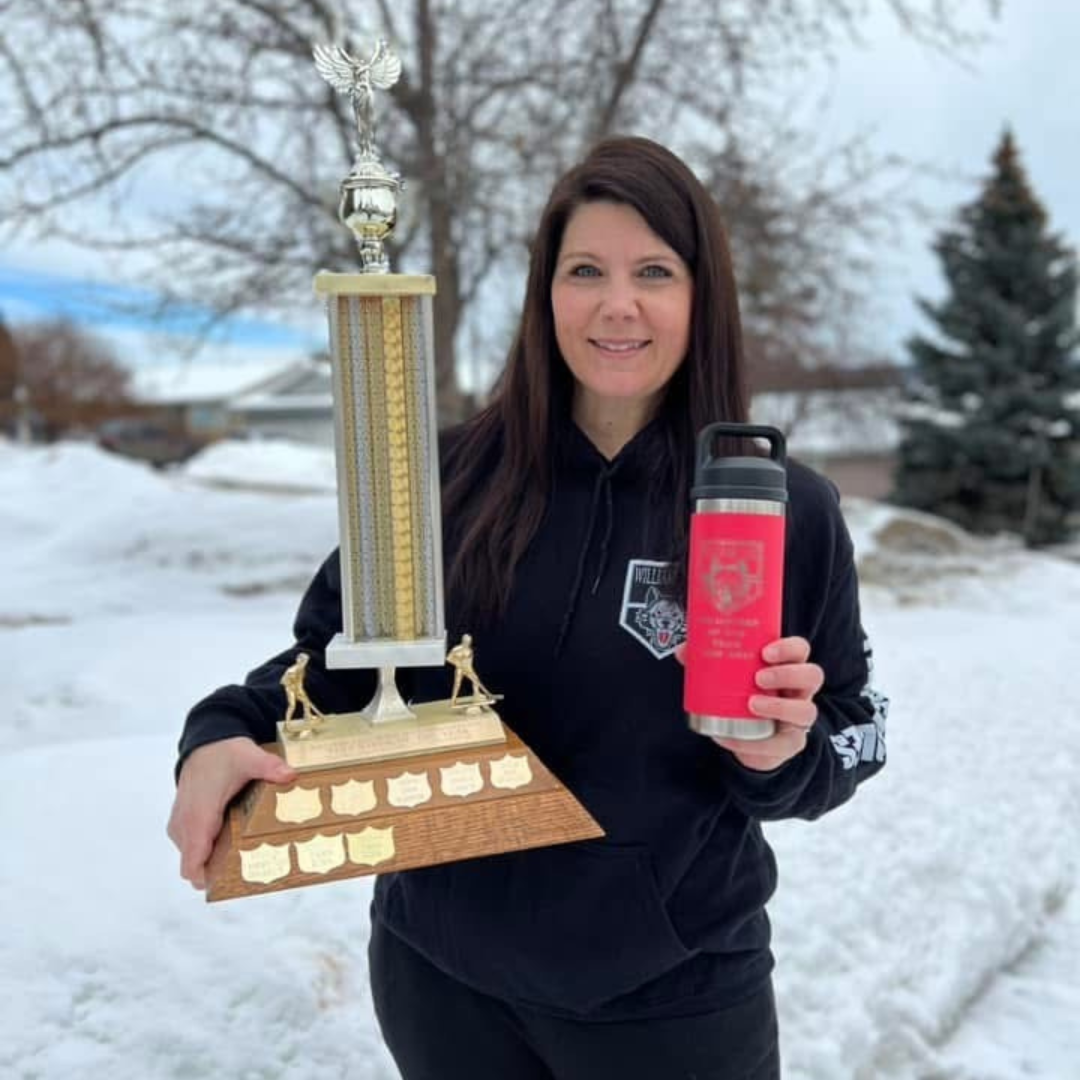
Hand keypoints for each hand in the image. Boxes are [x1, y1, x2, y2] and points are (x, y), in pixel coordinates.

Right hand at [166, 736, 295, 889]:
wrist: (204, 742)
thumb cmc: (222, 753)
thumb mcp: (248, 756)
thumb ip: (269, 767)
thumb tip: (290, 774)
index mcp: (197, 817)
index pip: (192, 863)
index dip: (209, 879)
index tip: (232, 883)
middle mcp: (184, 826)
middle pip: (197, 866)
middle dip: (220, 872)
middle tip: (252, 868)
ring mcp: (182, 826)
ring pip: (196, 858)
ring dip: (216, 860)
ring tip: (248, 856)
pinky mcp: (185, 823)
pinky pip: (195, 847)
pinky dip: (211, 849)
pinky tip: (236, 842)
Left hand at [675, 637, 823, 771]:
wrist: (746, 738)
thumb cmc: (741, 696)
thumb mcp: (727, 677)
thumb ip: (706, 661)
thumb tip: (683, 651)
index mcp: (786, 667)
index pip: (800, 650)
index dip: (789, 648)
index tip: (765, 652)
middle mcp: (799, 690)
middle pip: (813, 675)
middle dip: (788, 674)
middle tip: (758, 677)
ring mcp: (799, 717)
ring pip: (807, 710)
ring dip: (780, 706)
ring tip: (752, 704)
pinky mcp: (791, 743)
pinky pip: (783, 745)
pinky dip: (757, 744)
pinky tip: (733, 739)